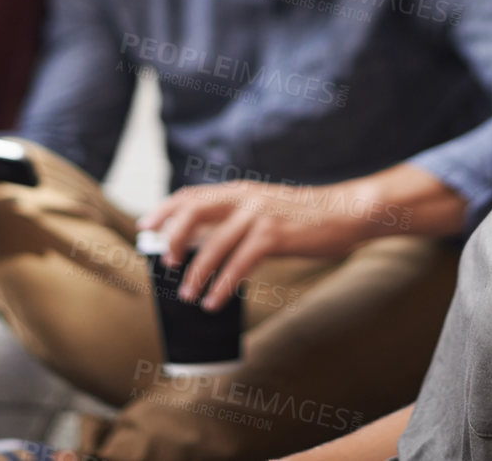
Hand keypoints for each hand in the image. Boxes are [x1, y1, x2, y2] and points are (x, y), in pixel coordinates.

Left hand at [136, 178, 384, 311]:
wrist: (345, 211)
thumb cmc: (304, 217)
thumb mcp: (264, 210)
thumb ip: (235, 221)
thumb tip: (202, 244)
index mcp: (239, 191)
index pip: (191, 195)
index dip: (165, 211)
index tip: (146, 227)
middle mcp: (244, 197)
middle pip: (193, 211)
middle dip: (173, 238)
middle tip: (167, 264)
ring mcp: (258, 215)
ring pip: (214, 245)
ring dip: (196, 274)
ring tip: (188, 296)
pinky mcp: (274, 235)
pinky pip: (239, 264)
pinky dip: (222, 285)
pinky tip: (215, 302)